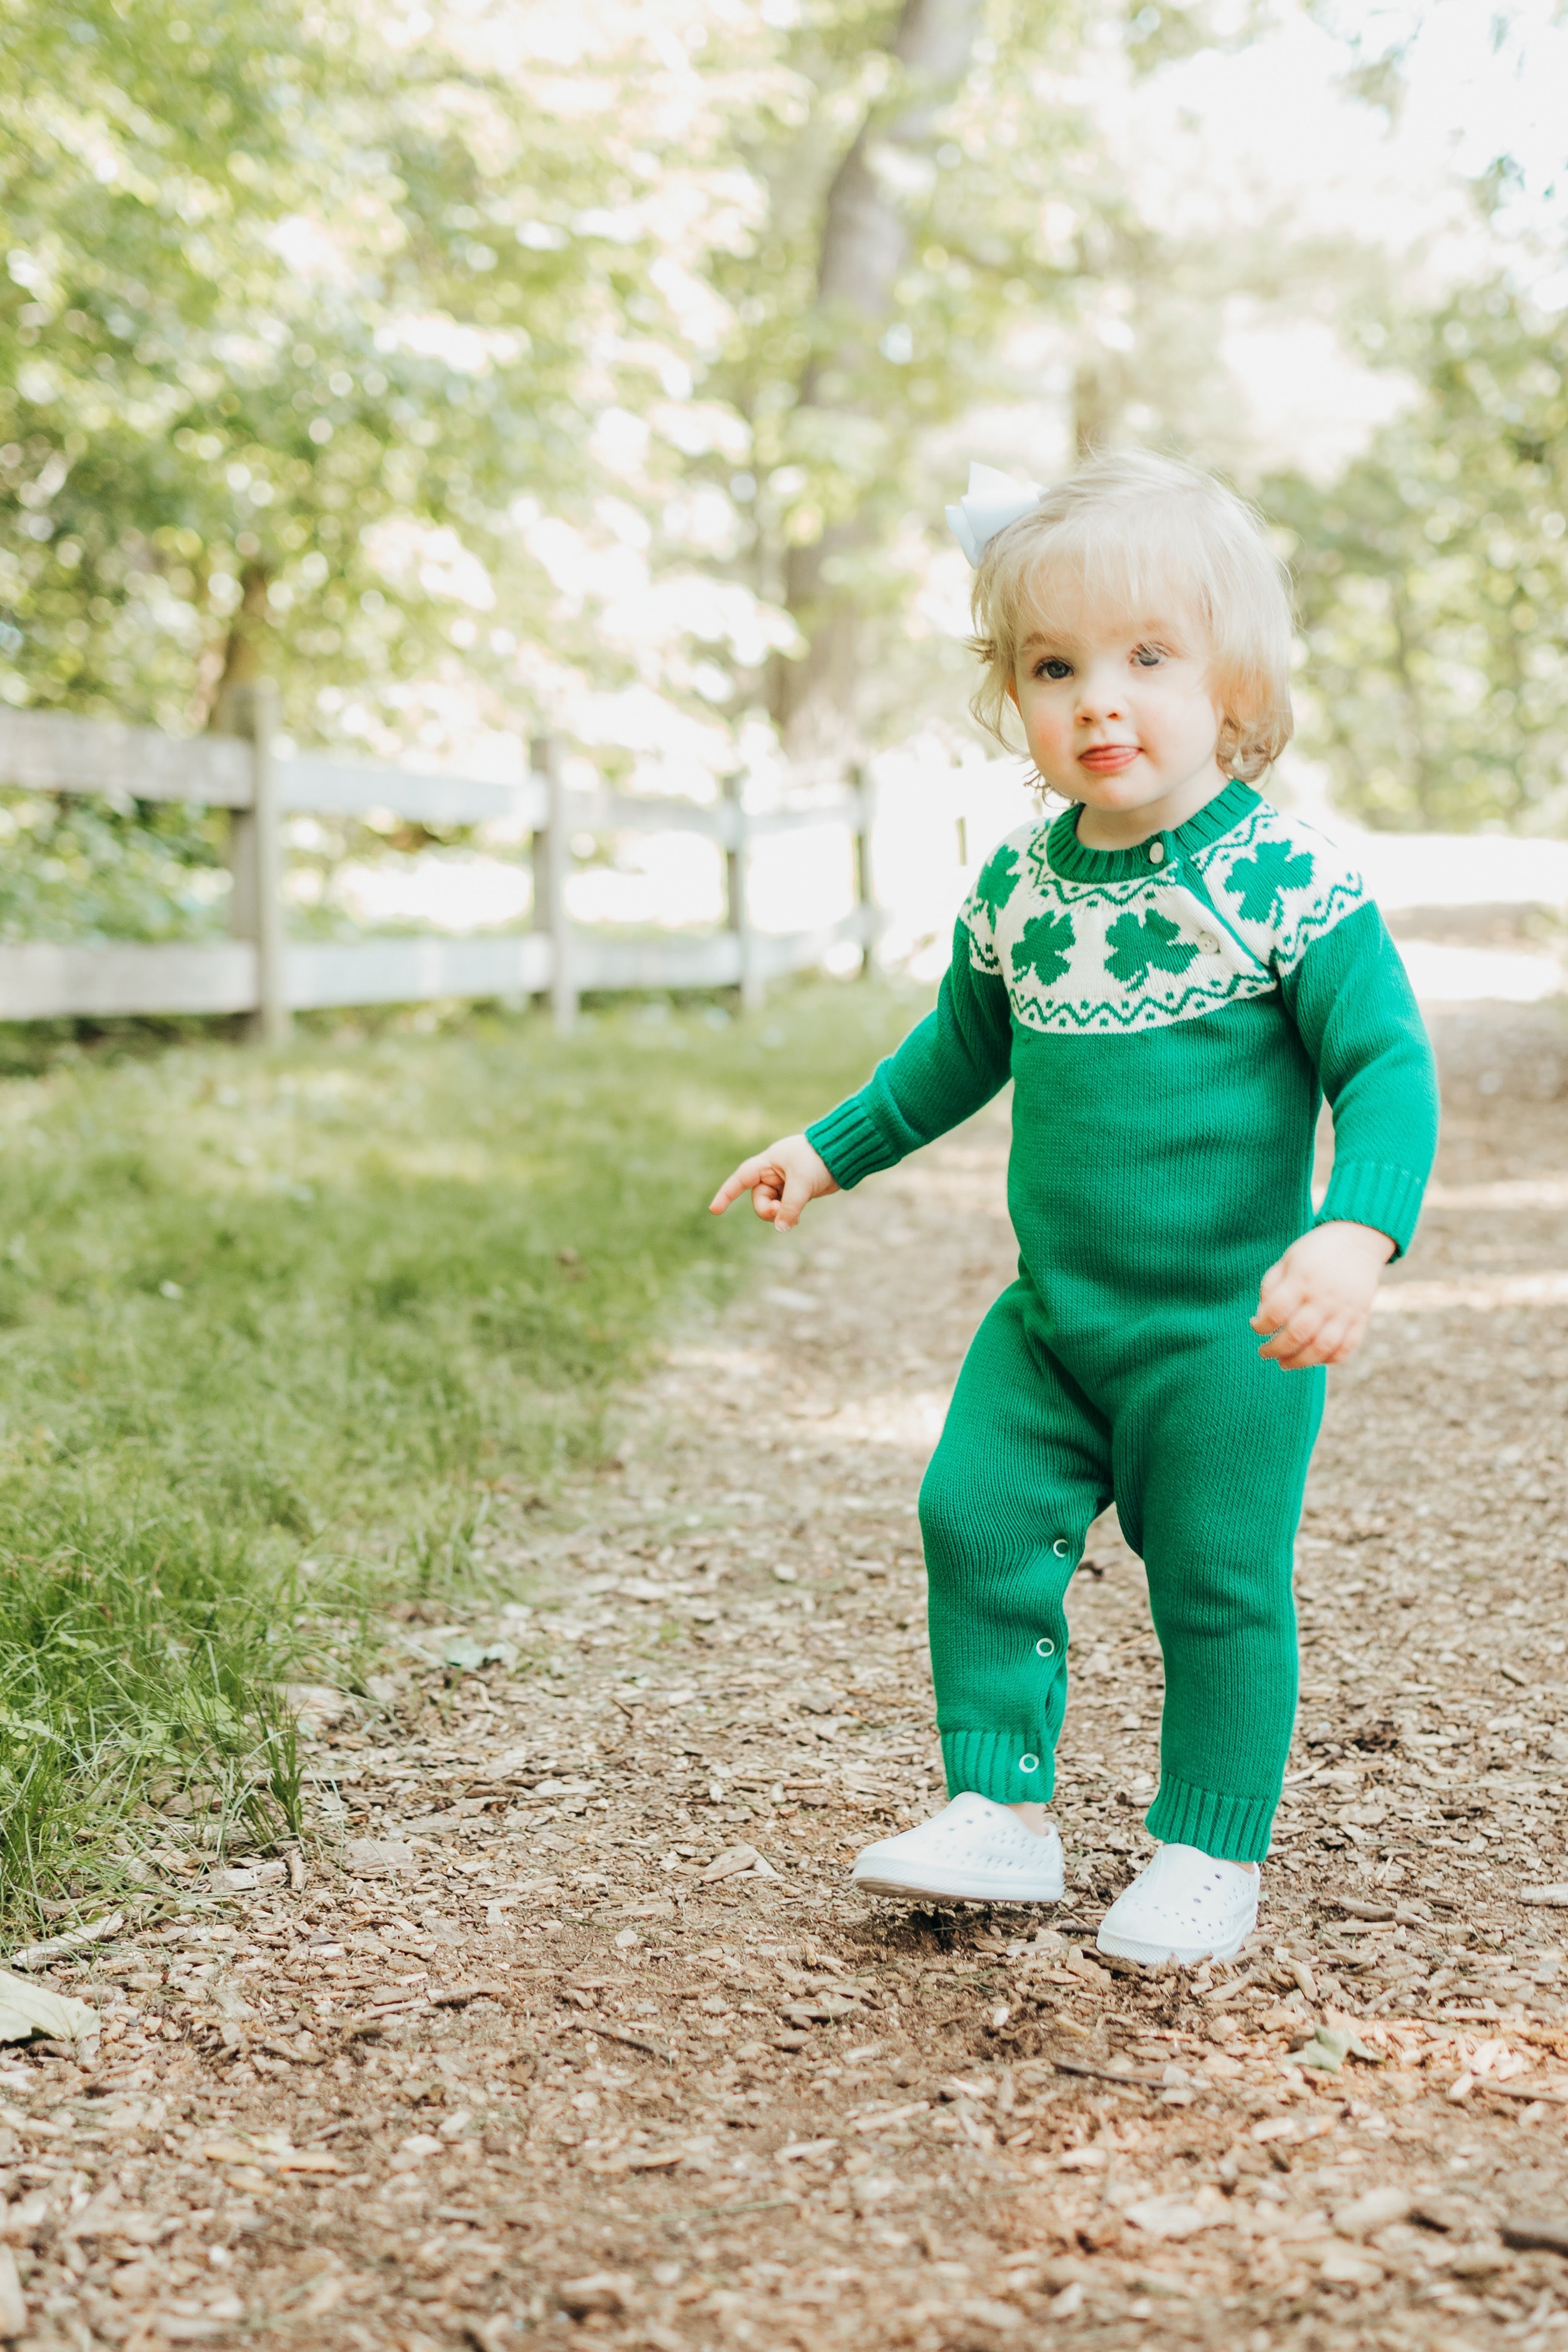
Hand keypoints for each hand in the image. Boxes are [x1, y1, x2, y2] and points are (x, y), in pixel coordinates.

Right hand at [708, 1134, 838, 1232]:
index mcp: (768, 1162)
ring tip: (793, 1218)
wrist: (843, 1154)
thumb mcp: (801, 1184)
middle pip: (758, 1199)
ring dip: (779, 1214)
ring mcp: (785, 1182)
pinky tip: (795, 1220)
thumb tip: (781, 1228)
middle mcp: (773, 1172)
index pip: (741, 1179)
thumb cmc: (819, 1160)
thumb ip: (789, 1207)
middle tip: (781, 1214)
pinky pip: (785, 1208)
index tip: (714, 1210)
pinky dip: (788, 1215)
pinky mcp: (797, 1191)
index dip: (727, 1194)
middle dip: (767, 1210)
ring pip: (772, 1206)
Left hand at [1251, 1220, 1393, 1368]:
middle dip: (1275, 1350)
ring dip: (1299, 1362)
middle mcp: (1325, 1297)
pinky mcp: (1361, 1318)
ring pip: (1322, 1347)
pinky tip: (1313, 1358)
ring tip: (1284, 1363)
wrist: (1358, 1241)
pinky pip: (1346, 1348)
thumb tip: (1261, 1318)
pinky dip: (1329, 1360)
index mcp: (1303, 1280)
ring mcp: (1346, 1310)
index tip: (1255, 1326)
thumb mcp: (1287, 1260)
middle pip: (1297, 1334)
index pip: (1276, 1312)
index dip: (1261, 1326)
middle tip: (1264, 1353)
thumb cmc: (1315, 1252)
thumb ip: (1271, 1287)